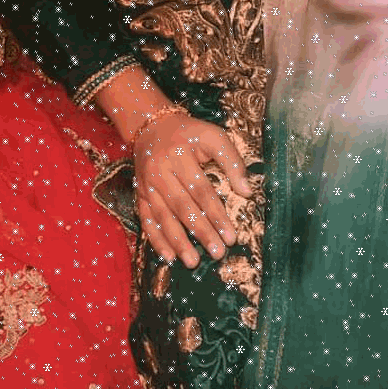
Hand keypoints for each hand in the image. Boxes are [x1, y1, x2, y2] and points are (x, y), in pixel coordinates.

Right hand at [132, 109, 252, 268]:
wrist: (151, 126)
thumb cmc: (189, 133)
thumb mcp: (213, 136)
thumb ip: (232, 161)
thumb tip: (247, 192)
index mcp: (180, 156)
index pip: (202, 191)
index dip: (217, 215)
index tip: (232, 236)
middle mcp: (160, 171)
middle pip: (183, 207)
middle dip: (201, 232)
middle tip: (217, 253)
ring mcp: (147, 184)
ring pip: (163, 217)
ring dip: (178, 242)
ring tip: (193, 262)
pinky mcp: (139, 194)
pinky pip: (146, 220)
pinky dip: (156, 239)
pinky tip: (169, 256)